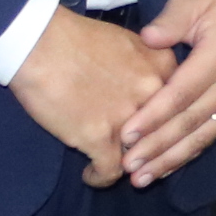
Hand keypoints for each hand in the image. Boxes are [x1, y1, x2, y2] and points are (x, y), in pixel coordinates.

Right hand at [11, 9, 171, 185]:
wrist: (38, 43)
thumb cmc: (73, 37)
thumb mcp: (125, 41)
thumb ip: (144, 62)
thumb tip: (144, 80)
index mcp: (162, 65)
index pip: (177, 102)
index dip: (165, 119)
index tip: (153, 128)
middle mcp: (154, 93)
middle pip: (164, 131)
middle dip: (151, 146)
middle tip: (138, 154)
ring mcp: (130, 118)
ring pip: (141, 156)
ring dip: (129, 165)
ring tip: (117, 167)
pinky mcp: (100, 138)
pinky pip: (110, 171)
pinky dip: (99, 178)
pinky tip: (90, 176)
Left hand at [118, 0, 215, 184]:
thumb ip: (169, 22)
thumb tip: (147, 41)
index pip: (181, 94)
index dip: (153, 117)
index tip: (126, 135)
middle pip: (191, 121)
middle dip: (158, 147)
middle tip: (129, 167)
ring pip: (205, 133)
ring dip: (174, 158)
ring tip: (146, 177)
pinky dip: (193, 150)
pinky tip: (171, 163)